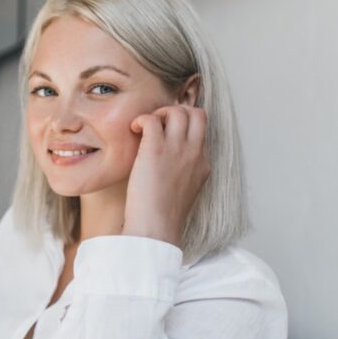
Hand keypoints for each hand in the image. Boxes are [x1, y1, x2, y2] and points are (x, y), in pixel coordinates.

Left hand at [124, 105, 210, 247]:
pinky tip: (134, 130)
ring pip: (178, 111)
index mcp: (203, 164)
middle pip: (197, 113)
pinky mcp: (155, 149)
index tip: (167, 133)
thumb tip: (169, 164)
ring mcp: (177, 149)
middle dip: (179, 111)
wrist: (156, 227)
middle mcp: (194, 152)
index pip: (201, 131)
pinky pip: (152, 118)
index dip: (184, 127)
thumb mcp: (184, 192)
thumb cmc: (163, 215)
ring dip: (160, 113)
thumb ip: (183, 174)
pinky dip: (142, 119)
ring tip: (145, 128)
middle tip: (160, 124)